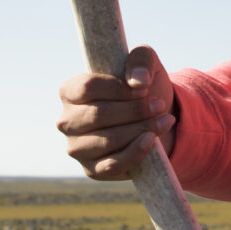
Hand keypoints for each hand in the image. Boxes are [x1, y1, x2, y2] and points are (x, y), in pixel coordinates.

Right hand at [56, 47, 176, 179]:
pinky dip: (135, 153)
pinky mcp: (92, 170)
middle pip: (98, 115)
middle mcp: (66, 121)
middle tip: (159, 106)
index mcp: (70, 92)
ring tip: (164, 121)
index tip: (144, 88)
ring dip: (140, 130)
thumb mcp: (146, 64)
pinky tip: (152, 140)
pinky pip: (112, 165)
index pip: (88, 88)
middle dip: (134, 111)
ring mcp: (77, 148)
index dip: (118, 89)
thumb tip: (138, 81)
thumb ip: (141, 60)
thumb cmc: (143, 89)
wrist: (155, 120)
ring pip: (107, 140)